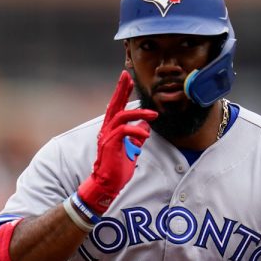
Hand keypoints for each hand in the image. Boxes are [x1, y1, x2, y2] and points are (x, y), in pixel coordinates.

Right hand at [77, 71, 157, 214]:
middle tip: (127, 76)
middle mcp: (107, 130)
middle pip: (114, 105)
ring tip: (153, 116)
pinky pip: (123, 131)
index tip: (128, 79)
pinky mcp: (110, 144)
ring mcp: (107, 136)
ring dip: (139, 114)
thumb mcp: (132, 149)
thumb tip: (145, 126)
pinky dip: (136, 131)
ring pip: (121, 116)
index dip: (121, 92)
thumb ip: (136, 136)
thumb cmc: (117, 168)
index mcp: (111, 129)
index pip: (117, 106)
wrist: (107, 184)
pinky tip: (146, 135)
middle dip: (121, 89)